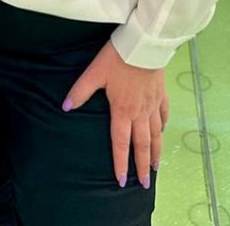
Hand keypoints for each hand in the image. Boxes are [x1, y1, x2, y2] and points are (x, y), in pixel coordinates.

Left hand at [62, 40, 168, 188]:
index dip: (121, 162)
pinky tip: (163, 131)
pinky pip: (164, 114)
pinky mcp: (161, 93)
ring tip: (156, 167)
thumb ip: (80, 91)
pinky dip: (163, 126)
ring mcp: (153, 103)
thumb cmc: (117, 58)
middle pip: (142, 144)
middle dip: (142, 166)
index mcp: (123, 110)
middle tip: (145, 184)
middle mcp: (140, 112)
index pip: (121, 143)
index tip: (121, 181)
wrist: (144, 44)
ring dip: (156, 152)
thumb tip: (65, 107)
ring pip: (156, 133)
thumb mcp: (95, 73)